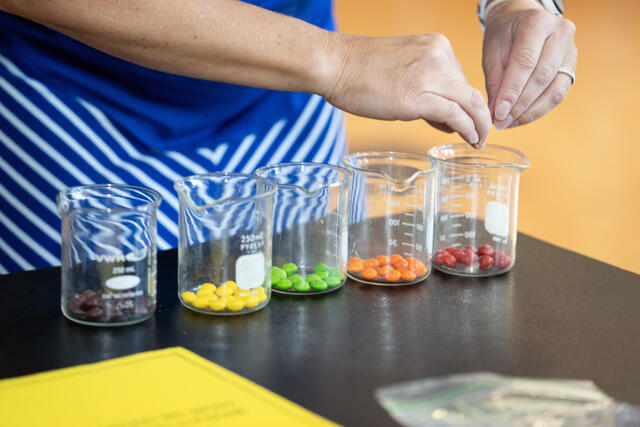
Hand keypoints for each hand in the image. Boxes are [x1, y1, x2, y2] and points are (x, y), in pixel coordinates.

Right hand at [322, 33, 491, 146]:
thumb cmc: (360, 70)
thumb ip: (428, 87)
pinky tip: (469, 138)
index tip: (471, 121)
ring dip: (478, 126)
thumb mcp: (404, 68)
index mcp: (436, 47)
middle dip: (479, 117)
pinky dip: (467, 129)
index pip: (462, 80)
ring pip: (470, 104)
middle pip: (471, 92)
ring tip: (477, 141)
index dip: (468, 105)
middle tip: (481, 136)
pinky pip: (455, 115)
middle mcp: (439, 57)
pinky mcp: (418, 97)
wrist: (336, 64)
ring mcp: (429, 76)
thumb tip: (446, 117)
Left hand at [482, 0, 576, 130]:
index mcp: (537, 22)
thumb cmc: (504, 36)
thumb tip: (497, 114)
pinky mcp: (573, 66)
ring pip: (554, 90)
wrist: (521, 23)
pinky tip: (521, 118)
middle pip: (542, 77)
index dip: (511, 91)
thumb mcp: (492, 52)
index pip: (525, 61)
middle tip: (500, 123)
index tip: (498, 113)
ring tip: (509, 123)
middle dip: (519, 105)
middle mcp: (561, 33)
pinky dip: (539, 110)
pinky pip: (558, 94)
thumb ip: (495, 81)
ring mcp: (571, 50)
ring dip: (530, 112)